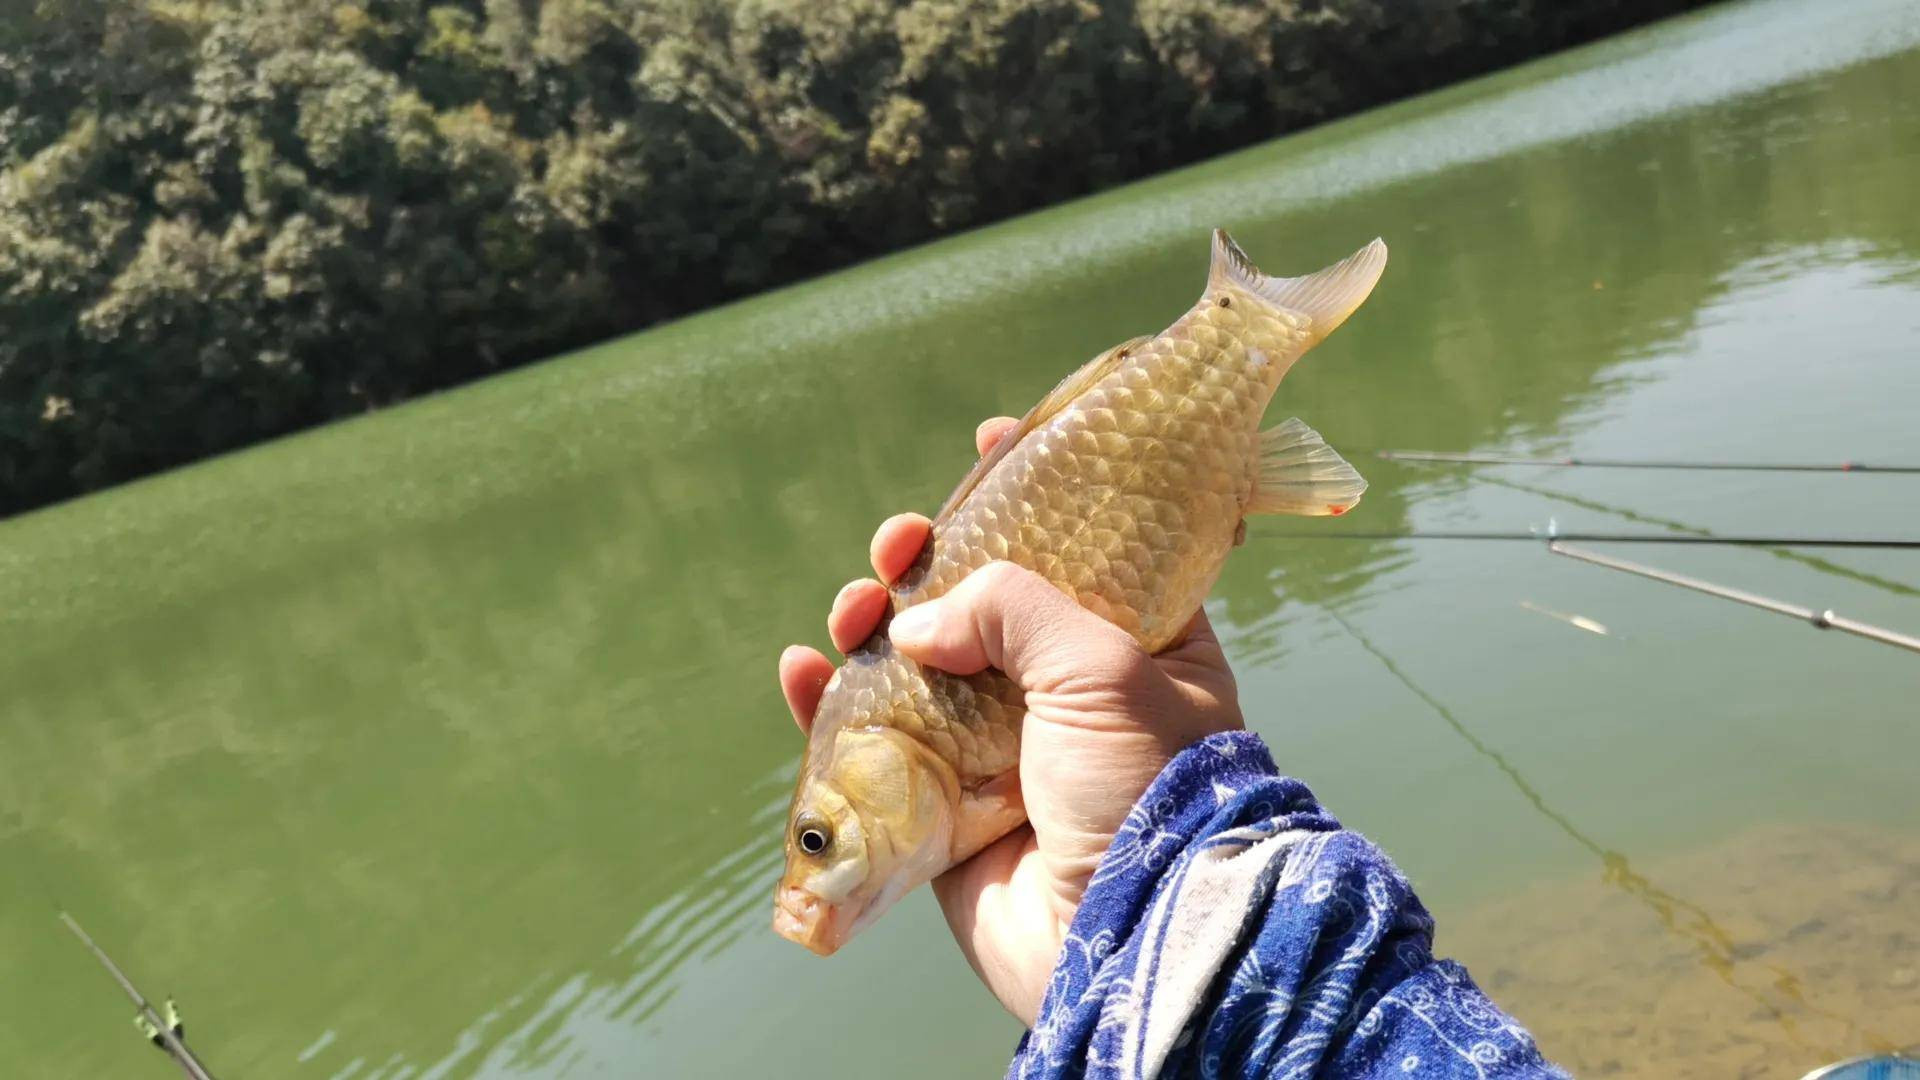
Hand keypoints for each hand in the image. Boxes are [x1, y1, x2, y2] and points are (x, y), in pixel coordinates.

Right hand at [778, 417, 1243, 1023]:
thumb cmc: (1146, 787)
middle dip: (928, 560)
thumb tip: (918, 619)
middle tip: (900, 544)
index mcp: (1139, 643)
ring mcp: (1003, 749)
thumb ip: (1011, 606)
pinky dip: (828, 706)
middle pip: (982, 599)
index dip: (1034, 493)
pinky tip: (801, 670)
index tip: (991, 444)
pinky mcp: (947, 808)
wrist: (1131, 934)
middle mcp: (1070, 692)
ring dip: (872, 625)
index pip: (1084, 545)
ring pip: (918, 664)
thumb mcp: (1100, 663)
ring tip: (850, 612)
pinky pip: (873, 745)